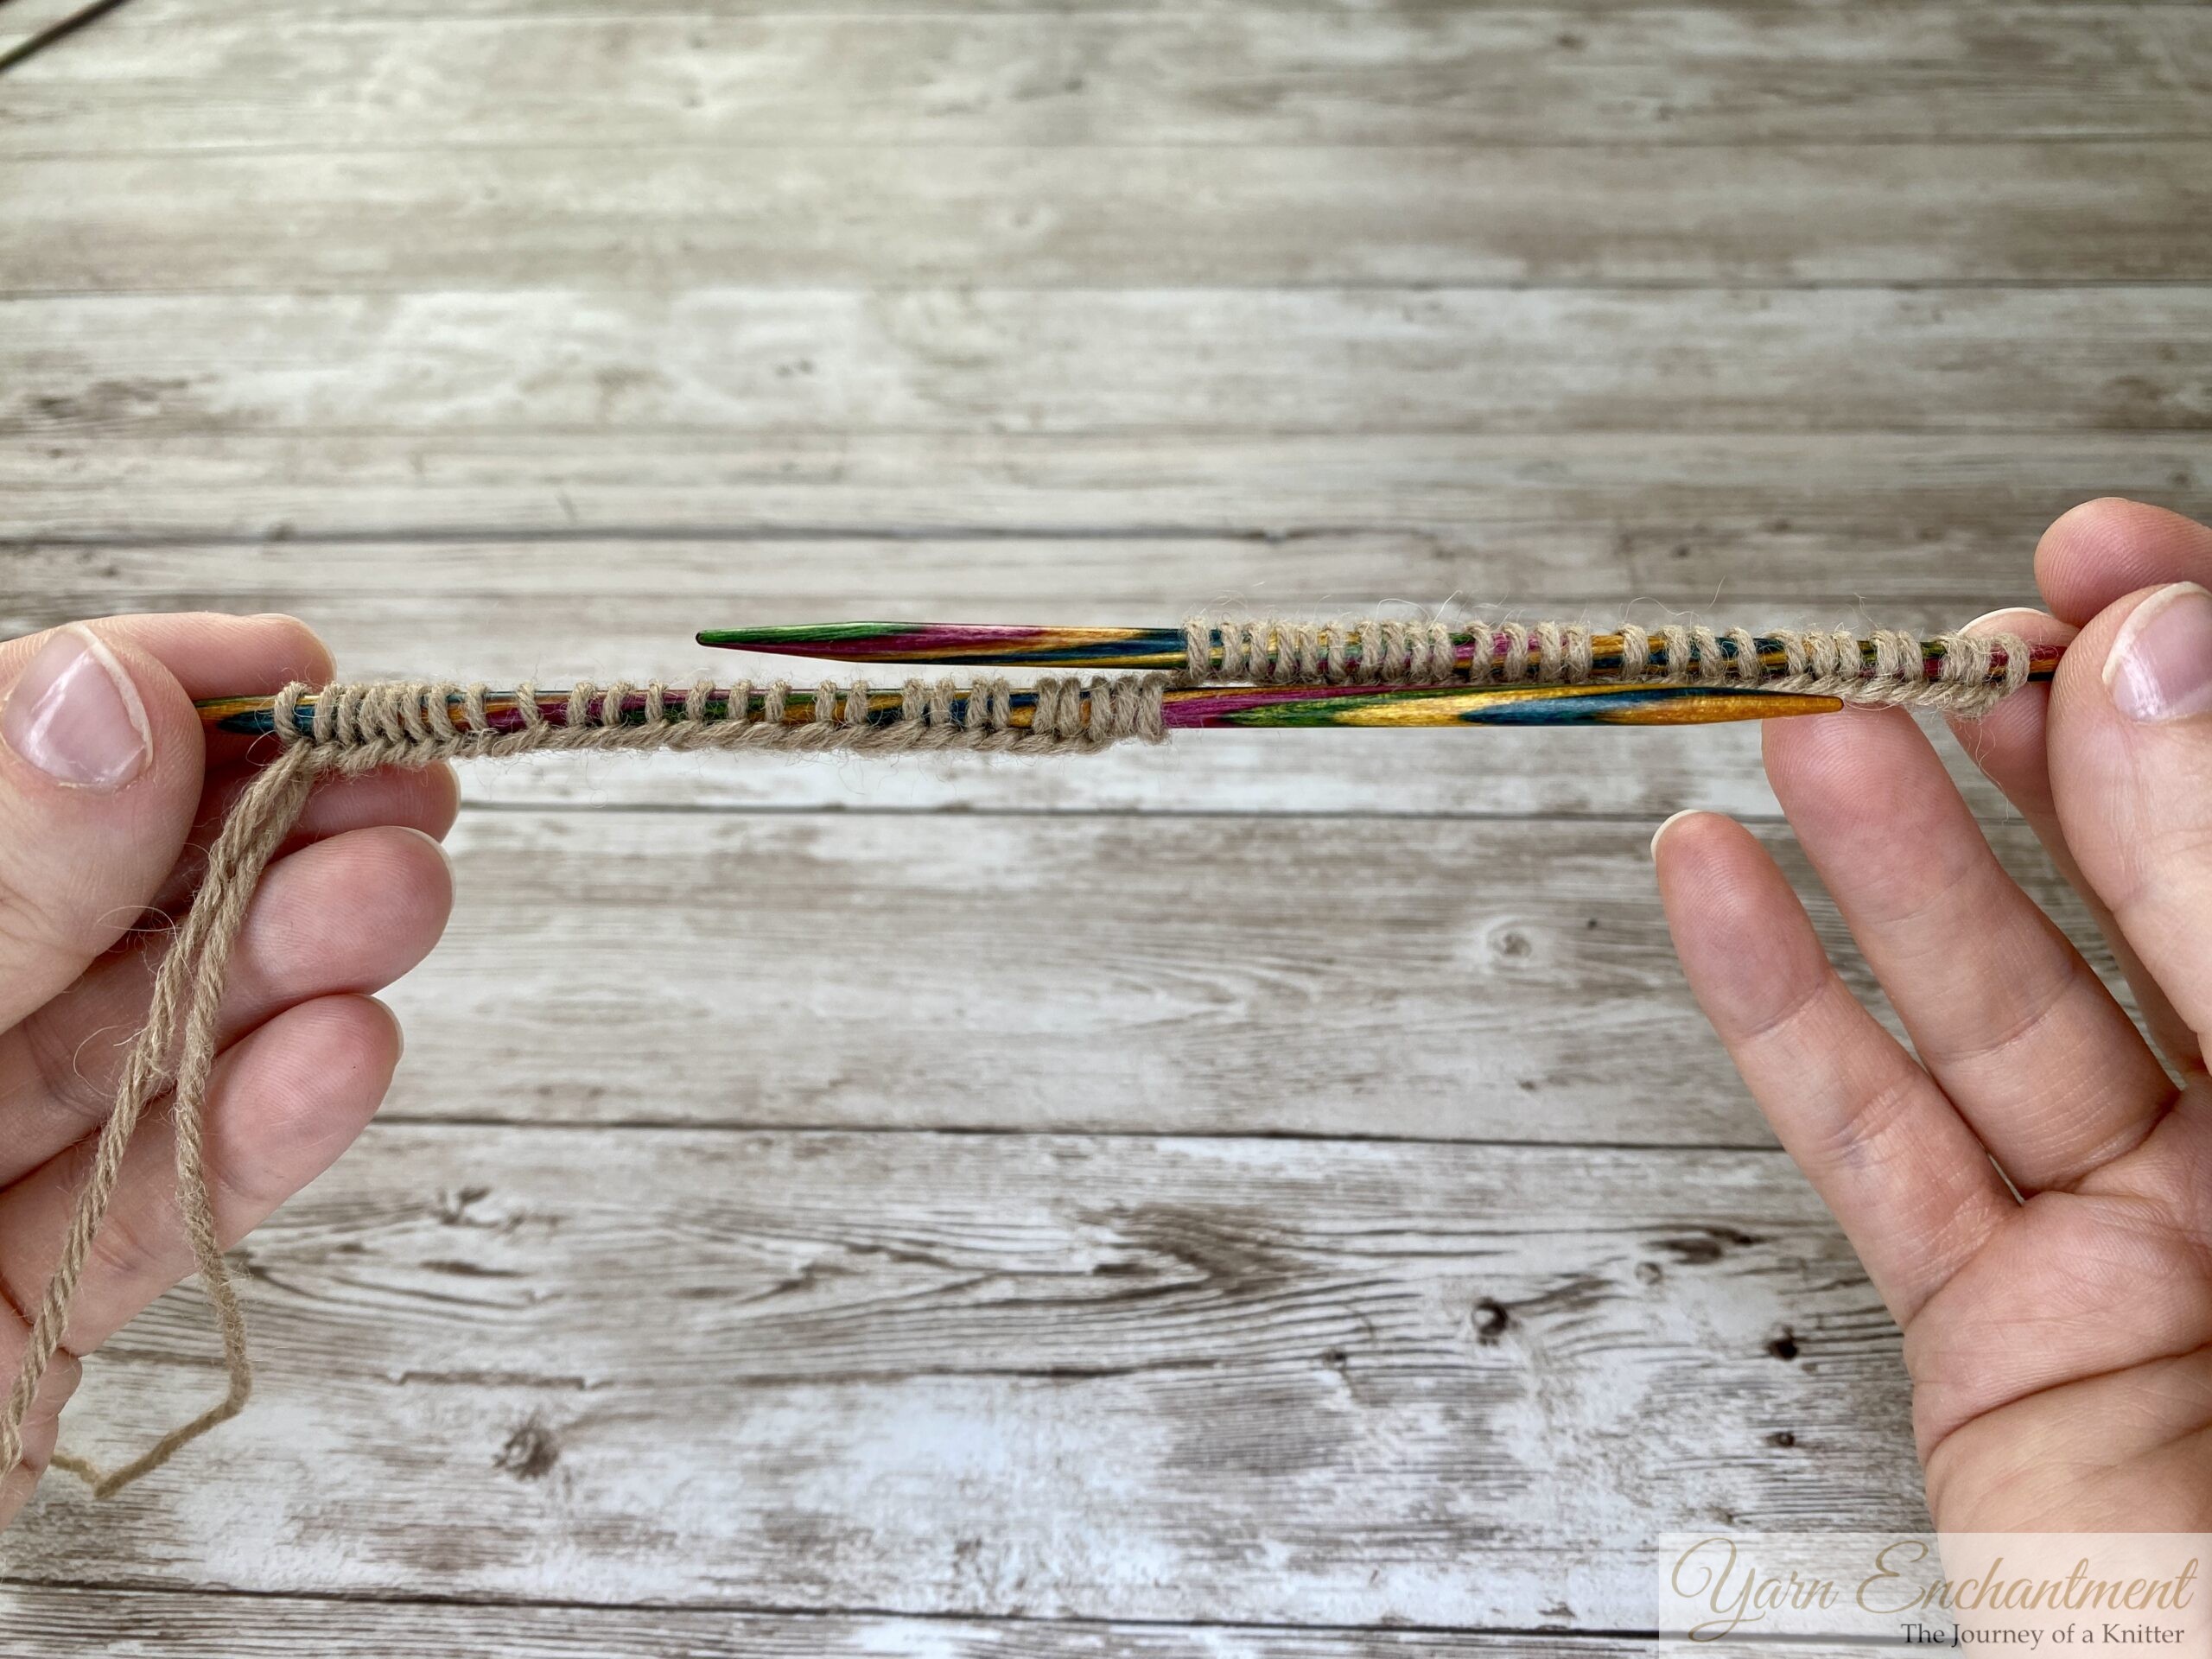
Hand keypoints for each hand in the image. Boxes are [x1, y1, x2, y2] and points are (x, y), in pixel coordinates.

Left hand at [0, 616, 454, 1524]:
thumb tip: (99, 702)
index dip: (114, 706)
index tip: (278, 672)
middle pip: (59, 919)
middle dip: (244, 847)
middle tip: (395, 798)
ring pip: (114, 1069)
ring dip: (277, 981)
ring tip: (402, 910)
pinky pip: (121, 1233)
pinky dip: (246, 1150)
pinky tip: (343, 1058)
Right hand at [1655, 499, 2211, 1530]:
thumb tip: (2159, 671)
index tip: (2108, 568)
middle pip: (2164, 899)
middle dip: (2052, 757)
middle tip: (1958, 643)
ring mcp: (2160, 1252)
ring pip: (2000, 1012)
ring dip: (1884, 864)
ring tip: (1806, 730)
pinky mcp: (2013, 1349)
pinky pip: (1875, 1154)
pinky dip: (1775, 1019)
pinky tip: (1714, 893)